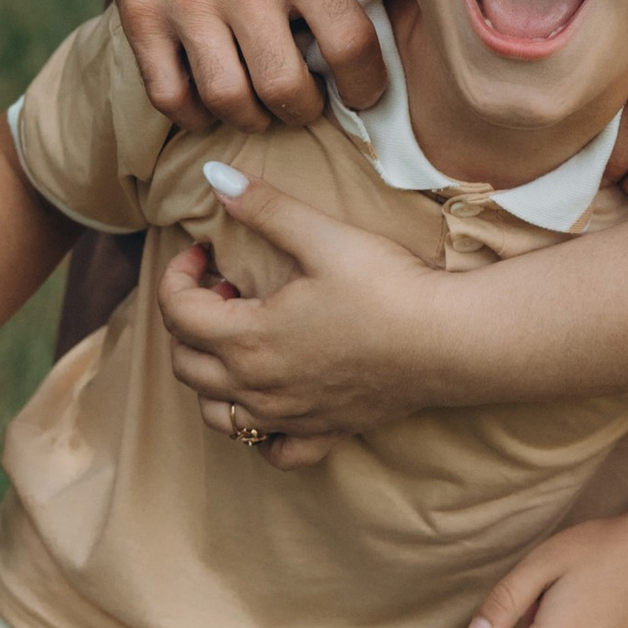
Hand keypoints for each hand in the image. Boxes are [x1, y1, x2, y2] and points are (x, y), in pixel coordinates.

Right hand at [102, 0, 388, 135]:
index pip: (349, 46)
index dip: (366, 85)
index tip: (365, 92)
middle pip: (285, 86)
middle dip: (307, 108)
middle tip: (311, 102)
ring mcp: (186, 0)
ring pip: (226, 98)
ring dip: (254, 117)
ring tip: (265, 107)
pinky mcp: (140, 12)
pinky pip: (168, 93)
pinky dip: (195, 113)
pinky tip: (212, 104)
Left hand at [156, 173, 445, 446]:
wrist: (450, 341)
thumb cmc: (387, 287)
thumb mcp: (322, 236)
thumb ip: (264, 207)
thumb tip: (214, 177)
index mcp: (248, 338)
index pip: (178, 312)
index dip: (178, 275)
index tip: (203, 251)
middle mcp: (259, 387)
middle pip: (186, 364)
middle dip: (191, 322)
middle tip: (227, 289)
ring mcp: (290, 416)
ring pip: (216, 414)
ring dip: (211, 377)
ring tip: (243, 340)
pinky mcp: (325, 431)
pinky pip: (273, 450)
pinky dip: (259, 432)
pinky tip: (273, 403)